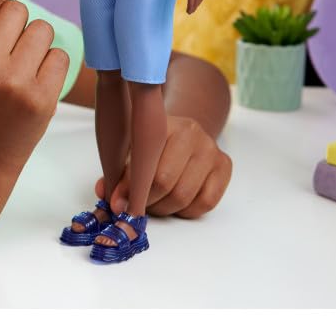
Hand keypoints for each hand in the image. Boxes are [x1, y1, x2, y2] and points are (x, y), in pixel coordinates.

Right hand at [0, 0, 69, 183]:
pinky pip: (60, 56)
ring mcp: (13, 81)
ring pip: (43, 30)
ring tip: (19, 72)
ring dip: (37, 45)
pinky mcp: (41, 98)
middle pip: (19, 10)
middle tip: (5, 56)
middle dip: (18, 26)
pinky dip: (51, 68)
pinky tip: (33, 87)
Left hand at [96, 114, 231, 218]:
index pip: (145, 164)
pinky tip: (177, 204)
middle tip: (139, 207)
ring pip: (183, 197)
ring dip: (165, 209)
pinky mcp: (225, 165)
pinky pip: (205, 202)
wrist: (185, 132)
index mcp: (164, 124)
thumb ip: (119, 174)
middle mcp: (191, 132)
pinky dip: (187, 211)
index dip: (131, 190)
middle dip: (147, 203)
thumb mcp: (133, 151)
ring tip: (156, 204)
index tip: (120, 207)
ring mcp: (211, 148)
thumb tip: (110, 199)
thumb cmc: (154, 145)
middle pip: (165, 183)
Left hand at [175, 0, 208, 13]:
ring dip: (197, 5)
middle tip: (189, 12)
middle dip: (193, 8)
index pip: (191, 2)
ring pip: (199, 1)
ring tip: (193, 9)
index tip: (187, 12)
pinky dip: (200, 1)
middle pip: (195, 3)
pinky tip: (198, 2)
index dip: (189, 8)